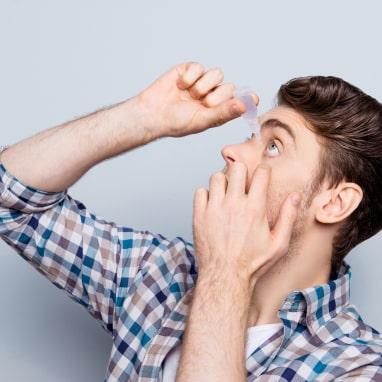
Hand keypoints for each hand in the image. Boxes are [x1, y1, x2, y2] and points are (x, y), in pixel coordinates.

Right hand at [135, 62, 246, 137]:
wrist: (152, 113)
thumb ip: (224, 112)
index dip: (246, 99)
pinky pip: (199, 67)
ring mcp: (201, 83)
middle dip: (217, 95)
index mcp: (218, 112)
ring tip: (190, 94)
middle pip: (229, 86)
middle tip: (204, 103)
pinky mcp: (189, 71)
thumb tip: (245, 105)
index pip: (239, 102)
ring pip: (216, 74)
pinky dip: (190, 76)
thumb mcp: (203, 120)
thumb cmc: (175, 122)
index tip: (253, 98)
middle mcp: (212, 97)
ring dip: (203, 85)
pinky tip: (180, 85)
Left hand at [193, 162, 300, 285]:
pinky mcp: (199, 216)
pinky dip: (206, 195)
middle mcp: (233, 205)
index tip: (262, 175)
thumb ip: (288, 217)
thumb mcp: (278, 244)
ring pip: (216, 177)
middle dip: (242, 171)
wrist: (225, 277)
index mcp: (254, 209)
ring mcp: (214, 209)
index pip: (261, 173)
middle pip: (236, 168)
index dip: (263, 171)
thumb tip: (295, 196)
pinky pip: (200, 191)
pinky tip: (213, 204)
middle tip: (242, 182)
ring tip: (226, 194)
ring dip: (223, 182)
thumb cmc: (251, 264)